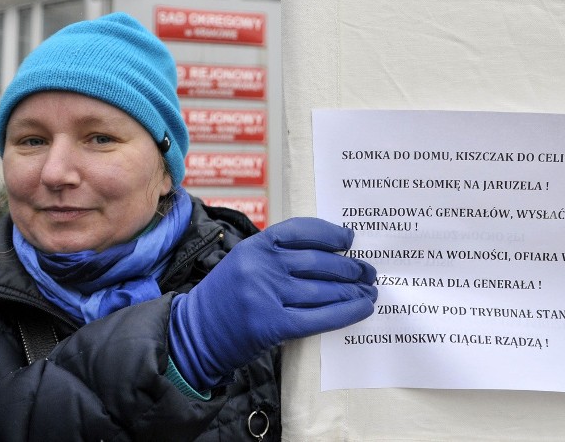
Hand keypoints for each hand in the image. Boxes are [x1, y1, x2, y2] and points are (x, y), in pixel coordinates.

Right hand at [168, 217, 376, 388]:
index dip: (330, 234)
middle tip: (367, 271)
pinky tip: (362, 309)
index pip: (302, 230)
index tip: (349, 240)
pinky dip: (345, 313)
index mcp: (255, 245)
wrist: (195, 334)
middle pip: (318, 262)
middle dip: (349, 267)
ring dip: (352, 291)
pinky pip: (319, 317)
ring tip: (369, 291)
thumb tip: (329, 254)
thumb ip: (278, 255)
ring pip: (322, 290)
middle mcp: (261, 266)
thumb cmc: (226, 298)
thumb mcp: (245, 263)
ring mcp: (266, 296)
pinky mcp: (272, 325)